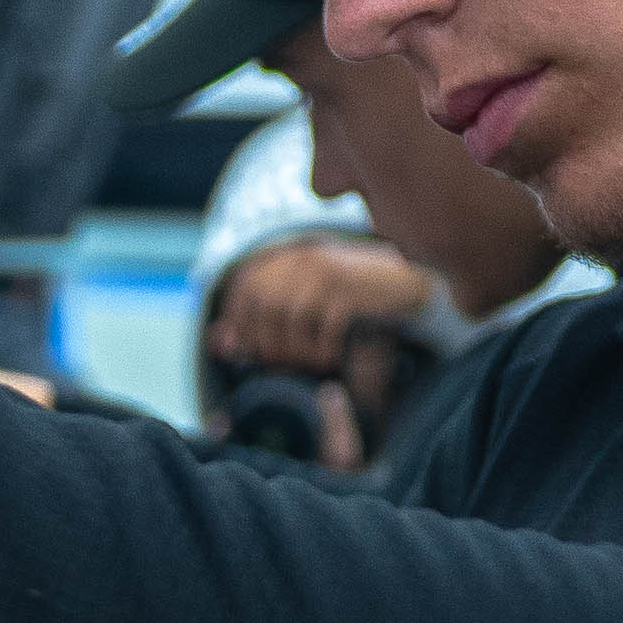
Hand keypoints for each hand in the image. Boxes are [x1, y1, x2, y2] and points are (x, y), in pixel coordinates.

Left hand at [203, 230, 435, 373]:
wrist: (404, 283)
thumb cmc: (348, 300)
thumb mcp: (301, 304)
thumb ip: (257, 321)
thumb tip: (217, 342)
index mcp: (285, 257)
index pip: (241, 291)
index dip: (241, 327)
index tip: (255, 353)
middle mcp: (300, 258)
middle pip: (263, 309)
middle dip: (270, 346)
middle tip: (288, 365)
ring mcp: (325, 269)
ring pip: (290, 320)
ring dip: (298, 352)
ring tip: (313, 362)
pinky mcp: (349, 287)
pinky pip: (322, 328)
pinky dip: (324, 351)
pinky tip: (333, 357)